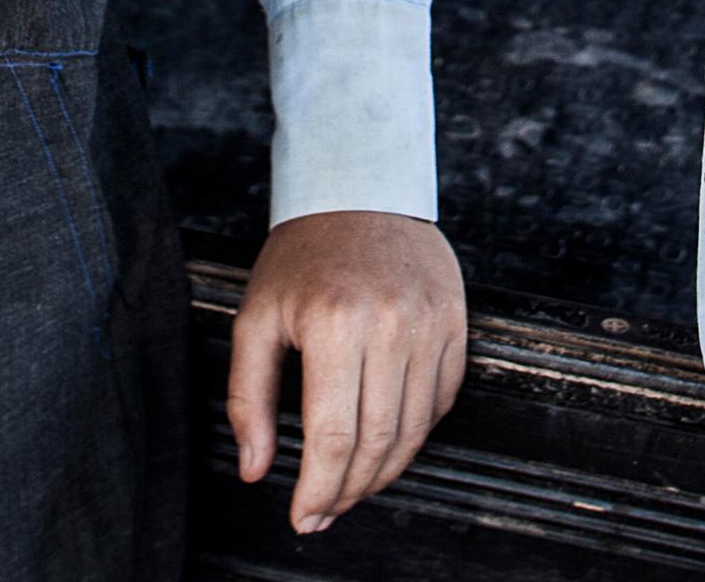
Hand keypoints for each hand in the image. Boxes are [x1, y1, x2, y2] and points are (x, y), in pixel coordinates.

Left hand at [224, 211, 466, 533]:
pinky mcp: (456, 321)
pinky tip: (388, 441)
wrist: (360, 189)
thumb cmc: (303, 255)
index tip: (303, 516)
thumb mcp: (256, 318)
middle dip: (349, 490)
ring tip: (354, 486)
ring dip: (384, 471)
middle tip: (326, 511)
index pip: (333, 436)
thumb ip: (248, 398)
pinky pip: (442, 399)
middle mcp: (390, 324)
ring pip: (416, 429)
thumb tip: (256, 468)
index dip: (318, 489)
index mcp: (334, 323)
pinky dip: (417, 433)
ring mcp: (431, 323)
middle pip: (378, 441)